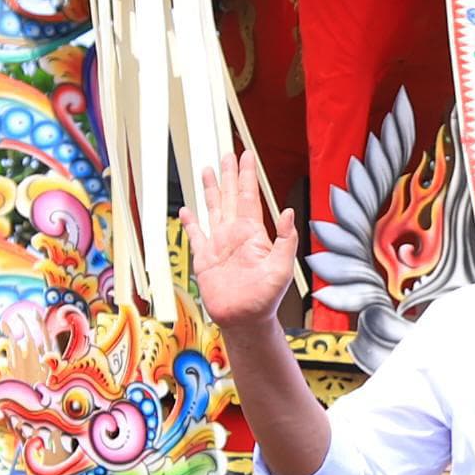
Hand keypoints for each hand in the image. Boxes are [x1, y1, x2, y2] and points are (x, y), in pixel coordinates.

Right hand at [191, 152, 298, 333]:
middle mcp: (235, 234)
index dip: (247, 176)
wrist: (245, 319)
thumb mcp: (282, 268)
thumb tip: (287, 212)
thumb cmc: (266, 298)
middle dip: (229, 175)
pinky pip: (196, 236)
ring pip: (213, 209)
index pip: (249, 197)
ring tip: (207, 171)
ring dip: (211, 190)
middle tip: (227, 155)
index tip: (246, 157)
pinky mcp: (205, 259)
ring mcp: (219, 245)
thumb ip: (285, 240)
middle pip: (230, 197)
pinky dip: (191, 222)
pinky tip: (186, 210)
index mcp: (253, 233)